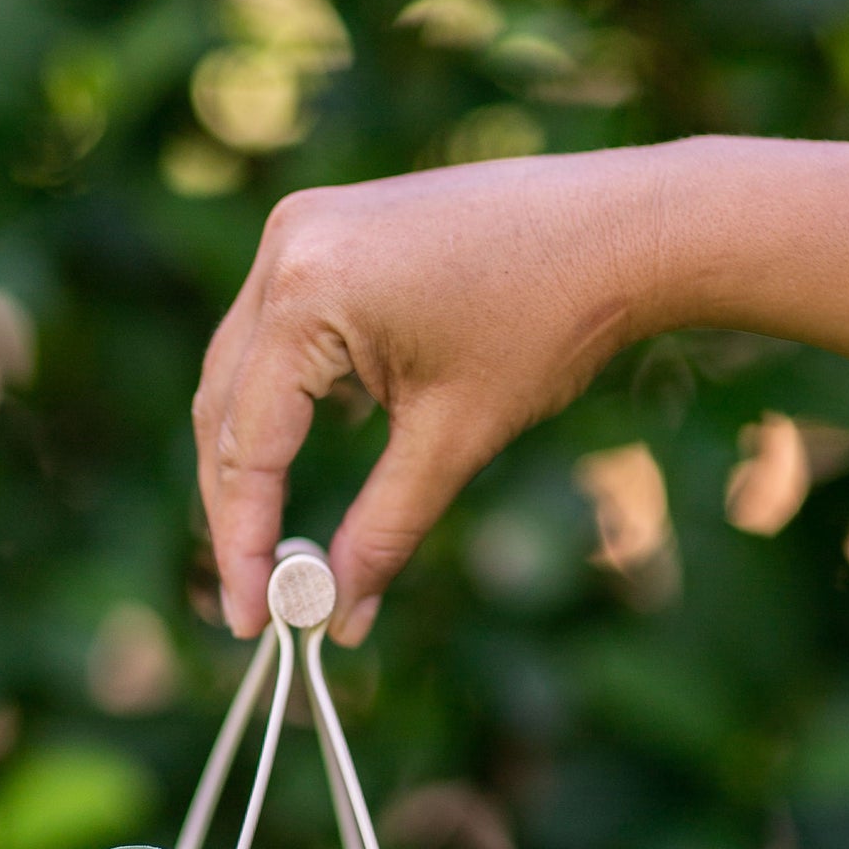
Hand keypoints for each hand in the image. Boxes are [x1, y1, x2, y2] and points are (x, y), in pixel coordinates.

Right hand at [193, 147, 668, 643]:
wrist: (625, 228)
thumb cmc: (551, 322)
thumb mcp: (456, 439)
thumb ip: (384, 532)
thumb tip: (338, 617)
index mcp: (307, 292)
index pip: (247, 443)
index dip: (242, 542)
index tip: (251, 620)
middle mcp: (285, 247)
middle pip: (223, 408)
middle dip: (236, 508)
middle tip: (257, 599)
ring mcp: (299, 230)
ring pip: (238, 373)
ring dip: (247, 457)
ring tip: (268, 547)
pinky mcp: (324, 230)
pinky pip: (273, 334)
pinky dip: (276, 403)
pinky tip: (295, 459)